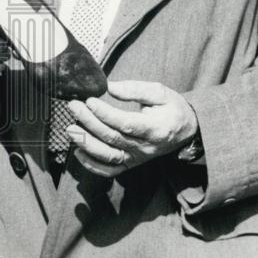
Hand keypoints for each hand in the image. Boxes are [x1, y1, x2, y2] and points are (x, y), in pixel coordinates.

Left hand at [66, 80, 198, 177]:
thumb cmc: (172, 109)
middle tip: (74, 106)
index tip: (90, 100)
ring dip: (87, 144)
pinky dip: (93, 166)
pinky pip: (111, 170)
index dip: (106, 114)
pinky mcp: (132, 163)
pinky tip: (78, 153)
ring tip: (70, 129)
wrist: (186, 131)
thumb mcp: (161, 93)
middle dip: (90, 122)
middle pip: (113, 138)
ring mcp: (138, 158)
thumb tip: (110, 87)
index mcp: (155, 129)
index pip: (126, 124)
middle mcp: (145, 147)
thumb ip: (136, 89)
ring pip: (108, 156)